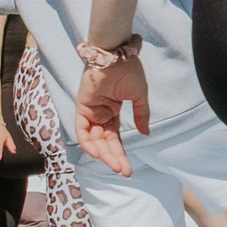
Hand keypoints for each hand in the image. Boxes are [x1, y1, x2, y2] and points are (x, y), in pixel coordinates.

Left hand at [75, 53, 150, 171]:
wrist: (118, 55)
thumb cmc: (128, 70)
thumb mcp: (139, 96)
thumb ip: (141, 115)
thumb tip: (145, 133)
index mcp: (111, 111)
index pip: (114, 138)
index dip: (120, 153)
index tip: (128, 169)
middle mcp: (99, 114)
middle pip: (104, 142)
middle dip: (114, 158)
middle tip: (124, 171)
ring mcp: (90, 111)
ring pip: (94, 140)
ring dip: (104, 154)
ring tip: (116, 166)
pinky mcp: (82, 107)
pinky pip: (82, 130)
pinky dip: (88, 143)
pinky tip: (98, 154)